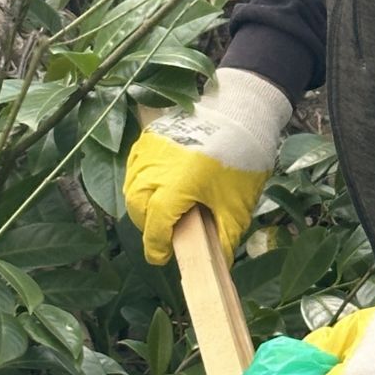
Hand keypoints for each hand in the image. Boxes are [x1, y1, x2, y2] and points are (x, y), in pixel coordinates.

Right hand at [124, 68, 291, 264]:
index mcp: (177, 186)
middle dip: (148, 225)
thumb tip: (220, 263)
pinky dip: (142, 181)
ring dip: (142, 204)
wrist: (242, 111)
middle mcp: (156, 168)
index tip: (162, 257)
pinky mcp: (150, 136)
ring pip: (132, 186)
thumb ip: (225, 237)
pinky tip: (158, 187)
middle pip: (137, 207)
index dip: (156, 246)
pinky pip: (135, 166)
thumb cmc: (242, 158)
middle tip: (166, 234)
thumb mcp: (237, 205)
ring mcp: (149, 150)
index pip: (154, 226)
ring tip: (163, 211)